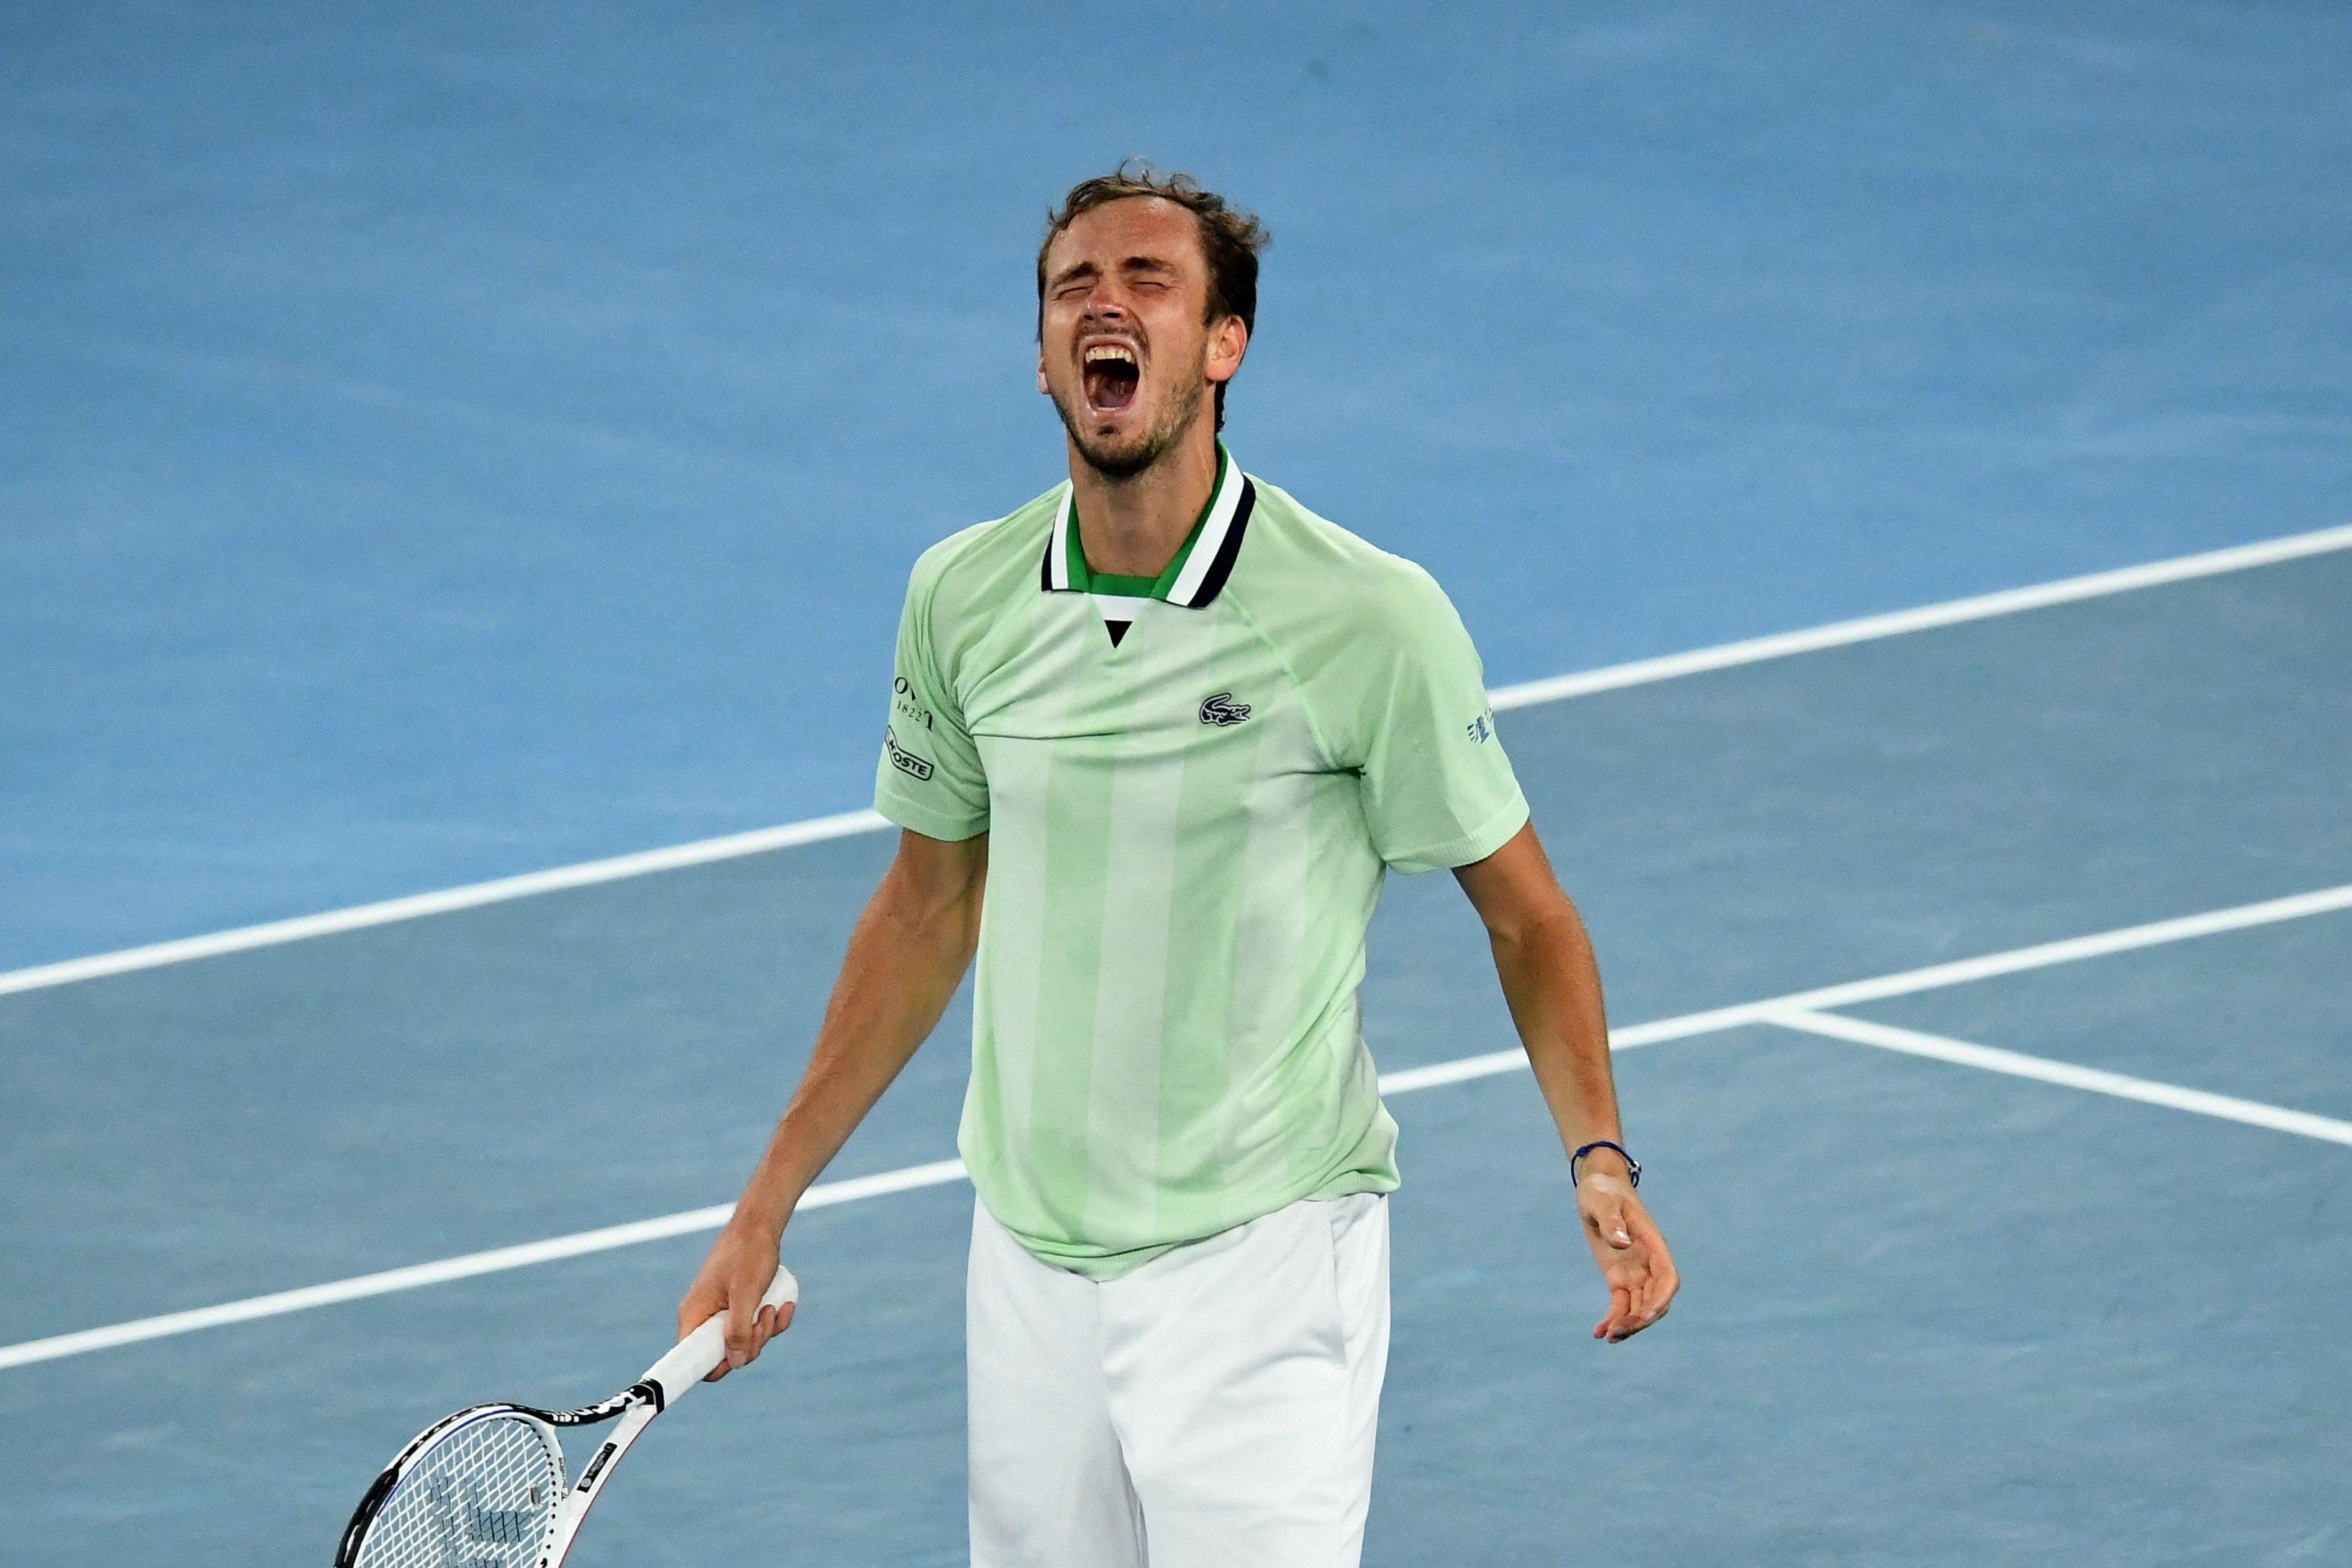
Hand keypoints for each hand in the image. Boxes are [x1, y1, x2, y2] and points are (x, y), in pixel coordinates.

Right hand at [678, 1222, 796, 1381]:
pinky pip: (754, 1326)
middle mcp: (703, 1317)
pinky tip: (785, 1305)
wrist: (760, 1225)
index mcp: (694, 1315)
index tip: (737, 1360)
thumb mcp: (746, 1293)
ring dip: (765, 1330)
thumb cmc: (749, 1253)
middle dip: (751, 1343)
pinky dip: (771, 1321)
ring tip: (774, 1305)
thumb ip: (739, 1329)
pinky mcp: (737, 1306)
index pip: (692, 1359)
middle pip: (724, 1354)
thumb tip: (737, 1363)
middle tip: (764, 1319)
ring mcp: (721, 1312)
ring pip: (744, 1341)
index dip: (712, 1368)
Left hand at [1576, 1174, 1677, 1342]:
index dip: (1662, 1298)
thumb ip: (1611, 1220)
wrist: (1597, 1189)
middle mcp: (1649, 1262)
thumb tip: (1622, 1242)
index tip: (1647, 1314)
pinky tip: (1599, 1333)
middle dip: (1641, 1319)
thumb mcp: (1602, 1201)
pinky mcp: (1619, 1278)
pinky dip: (1613, 1319)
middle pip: (1655, 1299)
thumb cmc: (1602, 1191)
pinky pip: (1621, 1305)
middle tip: (1617, 1332)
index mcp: (1652, 1243)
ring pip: (1639, 1307)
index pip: (1667, 1277)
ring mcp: (1635, 1272)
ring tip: (1607, 1337)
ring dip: (1628, 1324)